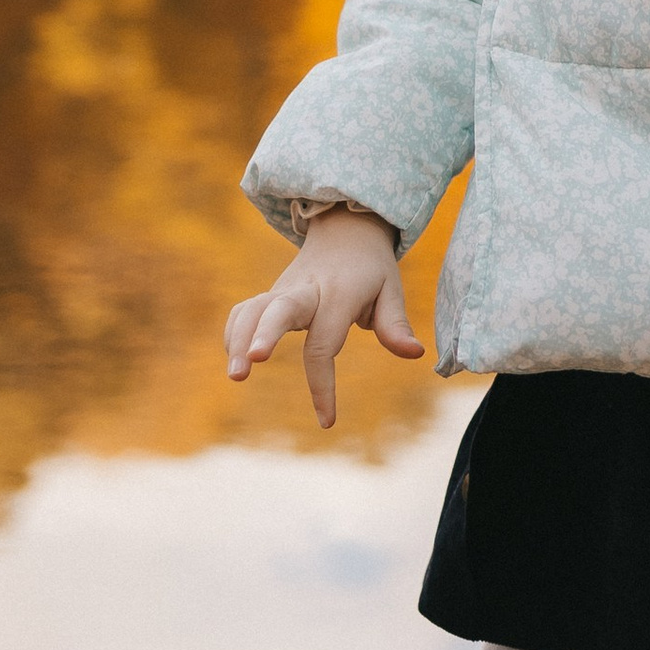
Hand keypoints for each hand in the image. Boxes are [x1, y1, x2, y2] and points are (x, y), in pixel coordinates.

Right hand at [223, 207, 418, 429]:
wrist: (344, 229)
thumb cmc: (370, 268)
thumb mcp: (390, 289)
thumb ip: (395, 323)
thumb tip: (415, 354)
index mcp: (339, 293)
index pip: (324, 343)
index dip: (323, 385)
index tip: (326, 421)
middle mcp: (306, 289)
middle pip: (279, 310)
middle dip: (263, 335)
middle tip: (251, 364)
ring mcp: (283, 289)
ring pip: (252, 309)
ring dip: (238, 340)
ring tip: (235, 376)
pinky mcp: (270, 293)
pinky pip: (243, 310)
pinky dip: (233, 333)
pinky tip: (234, 359)